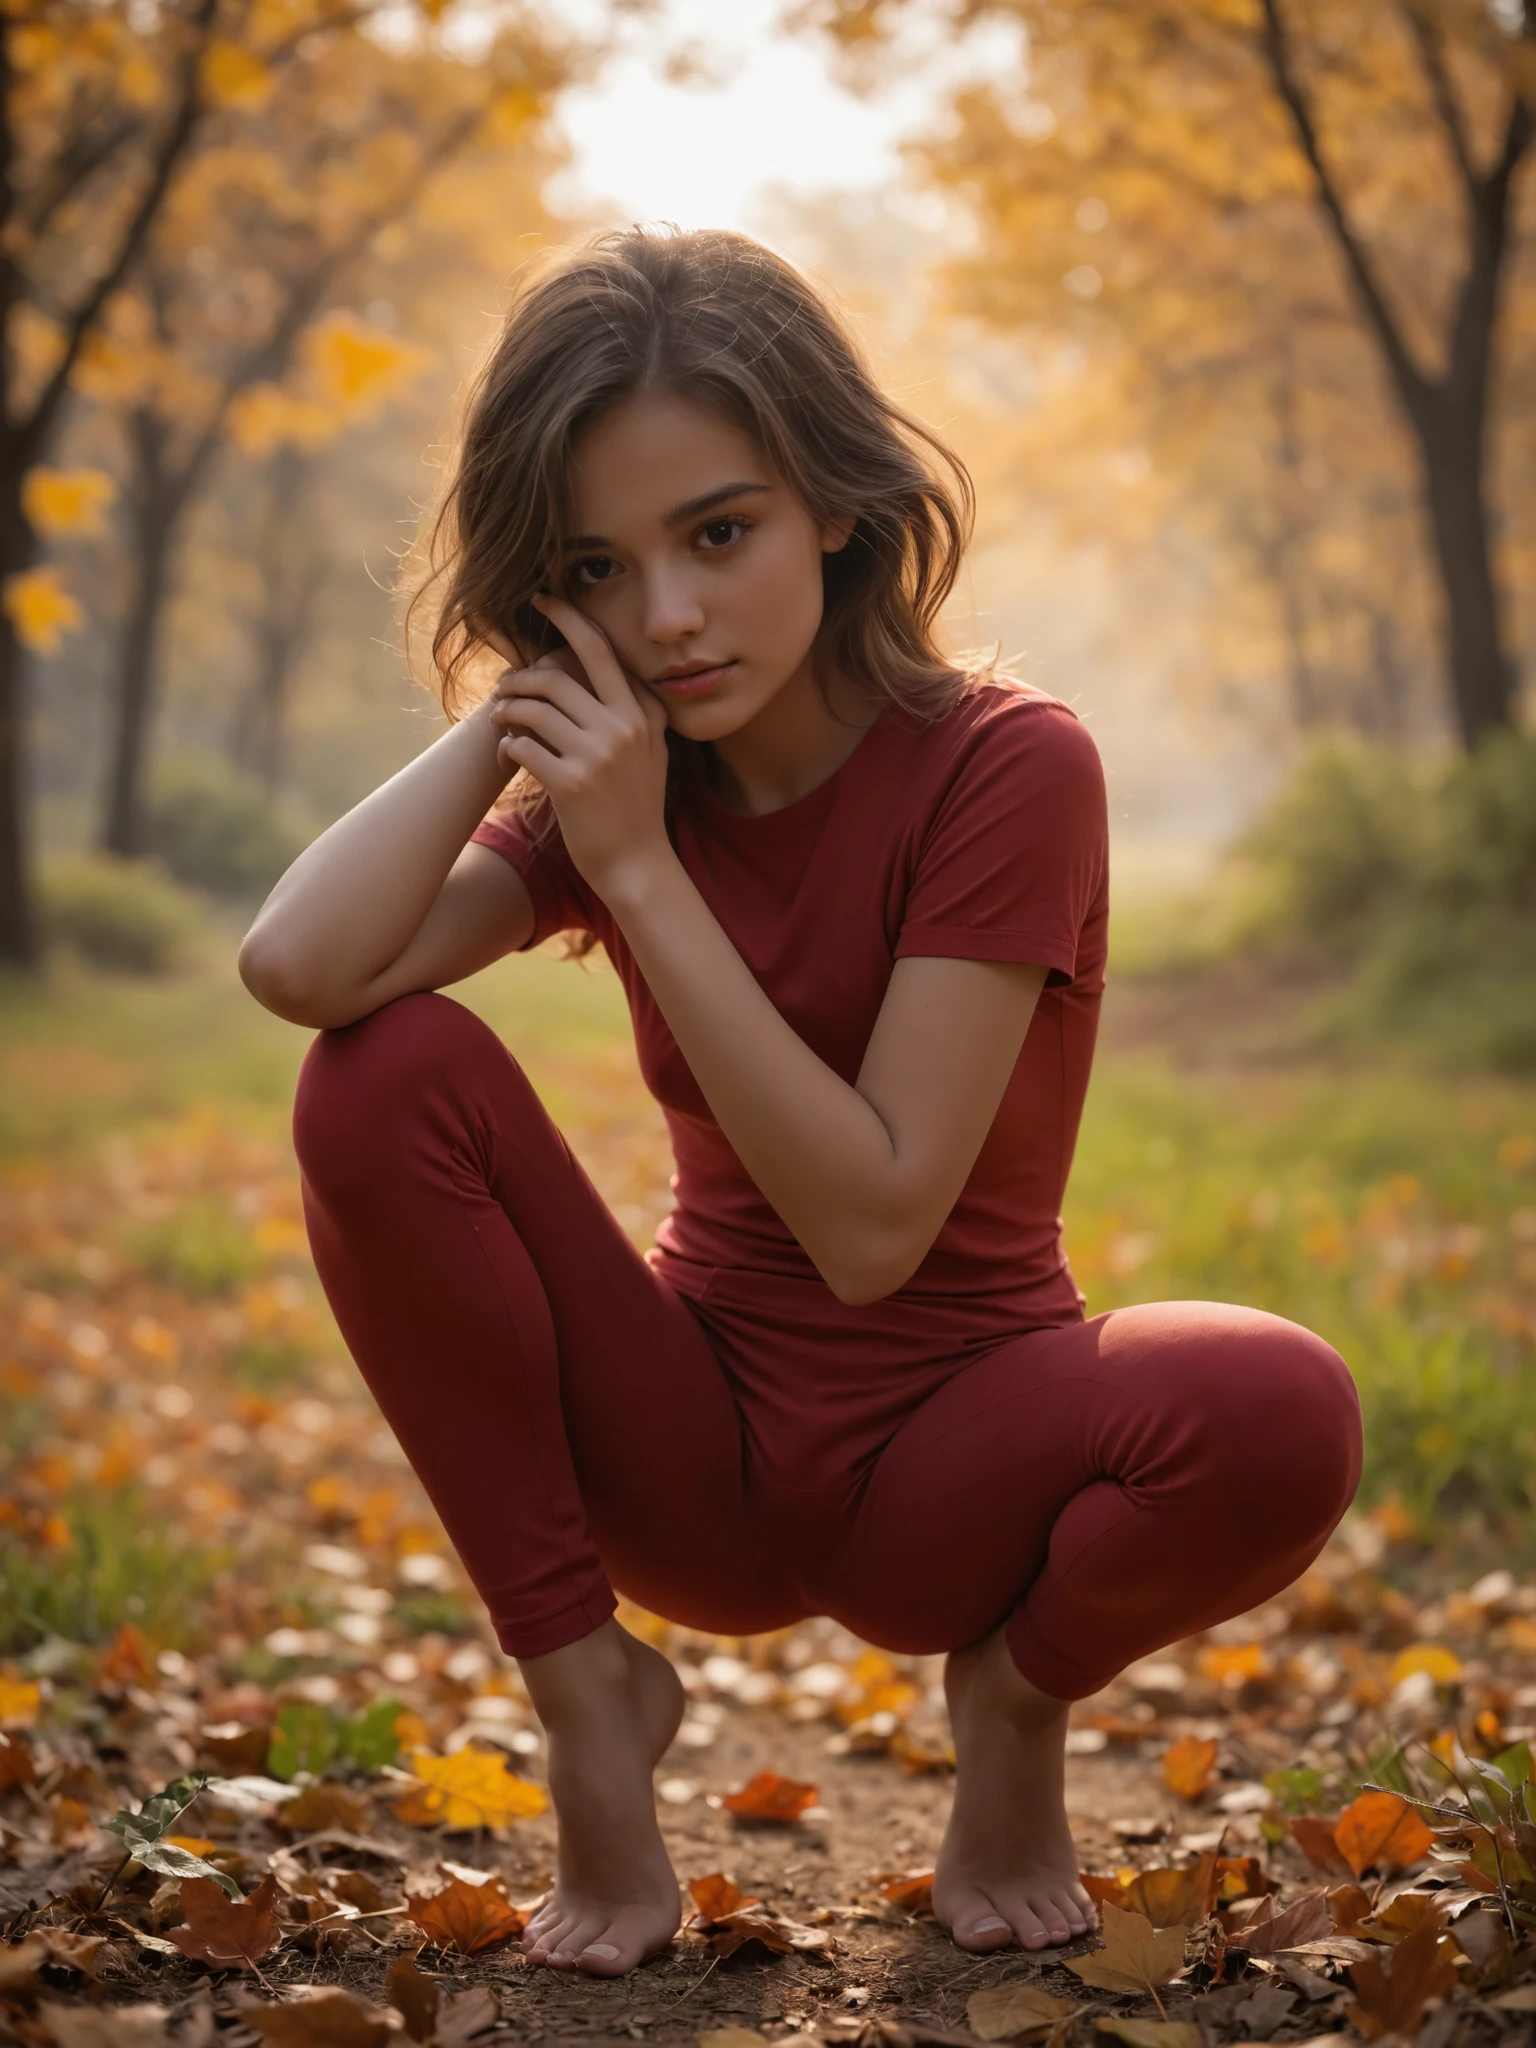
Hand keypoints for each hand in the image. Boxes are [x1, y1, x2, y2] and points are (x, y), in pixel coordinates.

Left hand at [478, 597, 672, 900]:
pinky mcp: (571, 784)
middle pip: (556, 677)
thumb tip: (615, 671)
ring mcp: (596, 756)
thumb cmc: (638, 806)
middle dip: (521, 677)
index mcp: (641, 714)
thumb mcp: (653, 751)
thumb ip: (640, 711)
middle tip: (504, 686)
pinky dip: (508, 745)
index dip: (568, 618)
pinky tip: (508, 751)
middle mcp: (622, 729)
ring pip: (534, 710)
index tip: (543, 599)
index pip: (600, 650)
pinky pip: (524, 748)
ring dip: (507, 710)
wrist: (637, 863)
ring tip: (499, 718)